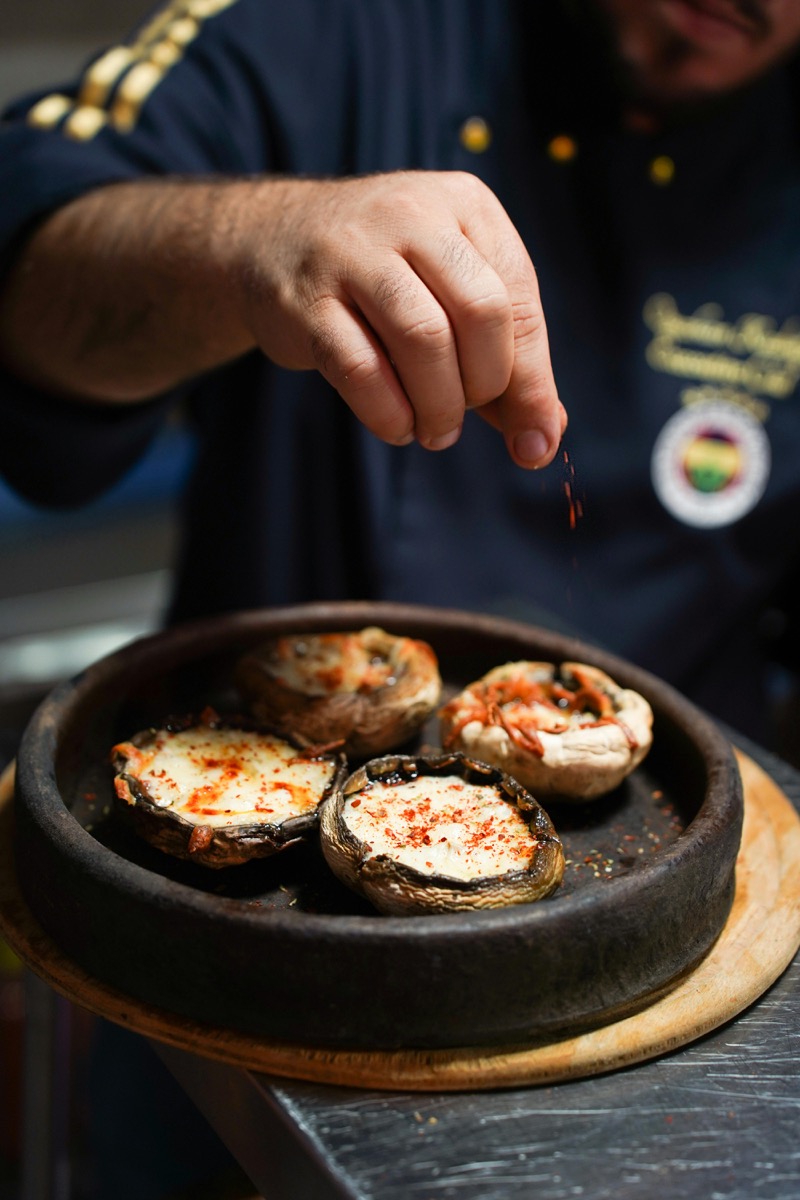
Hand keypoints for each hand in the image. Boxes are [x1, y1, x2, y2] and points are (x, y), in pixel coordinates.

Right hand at [236, 171, 565, 466]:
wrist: (271, 240)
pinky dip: (389, 412)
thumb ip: (503, 358)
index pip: (520, 300)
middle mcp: (412, 215)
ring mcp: (352, 252)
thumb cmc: (385, 277)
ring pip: (423, 340)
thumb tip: (542, 438)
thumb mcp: (451, 293)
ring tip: (433, 430)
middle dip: (484, 387)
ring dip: (439, 406)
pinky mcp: (305, 299)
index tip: (535, 440)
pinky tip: (396, 425)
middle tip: (463, 415)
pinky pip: (361, 369)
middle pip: (481, 313)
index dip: (533, 380)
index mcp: (466, 205)